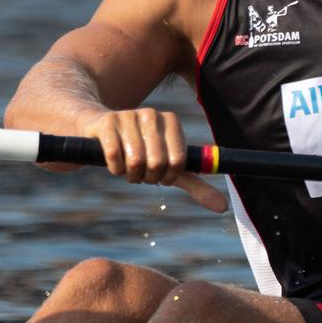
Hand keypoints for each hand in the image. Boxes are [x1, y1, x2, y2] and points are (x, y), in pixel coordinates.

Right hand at [80, 107, 228, 213]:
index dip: (167, 177)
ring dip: (130, 174)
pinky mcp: (107, 122)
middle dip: (147, 177)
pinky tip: (114, 161)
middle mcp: (152, 115)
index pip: (178, 162)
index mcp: (171, 121)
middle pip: (157, 163)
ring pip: (135, 161)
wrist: (98, 128)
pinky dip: (115, 168)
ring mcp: (128, 116)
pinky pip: (115, 157)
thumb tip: (223, 207)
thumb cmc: (140, 151)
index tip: (160, 175)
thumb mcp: (169, 167)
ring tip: (127, 168)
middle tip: (141, 174)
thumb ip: (197, 185)